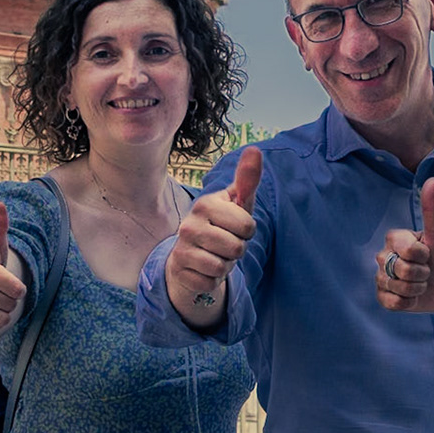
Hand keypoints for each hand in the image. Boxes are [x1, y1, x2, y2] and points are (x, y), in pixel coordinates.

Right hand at [168, 147, 261, 318]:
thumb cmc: (222, 224)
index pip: (247, 227)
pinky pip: (211, 283)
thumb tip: (254, 149)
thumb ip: (247, 179)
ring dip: (225, 266)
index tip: (234, 227)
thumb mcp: (237, 203)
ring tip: (215, 255)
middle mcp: (188, 225)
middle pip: (237, 249)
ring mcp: (181, 249)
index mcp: (206, 204)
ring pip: (223, 267)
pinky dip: (213, 280)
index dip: (247, 231)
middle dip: (237, 250)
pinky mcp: (179, 271)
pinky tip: (204, 268)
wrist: (191, 254)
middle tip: (224, 243)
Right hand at [376, 177, 433, 316]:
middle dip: (421, 274)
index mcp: (394, 239)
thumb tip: (432, 180)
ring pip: (396, 287)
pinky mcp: (383, 297)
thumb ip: (432, 210)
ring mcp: (381, 277)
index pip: (406, 249)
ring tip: (421, 284)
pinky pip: (391, 302)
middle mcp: (383, 256)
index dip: (422, 255)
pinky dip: (408, 303)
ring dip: (416, 289)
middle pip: (400, 269)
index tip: (428, 254)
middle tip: (427, 272)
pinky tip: (413, 298)